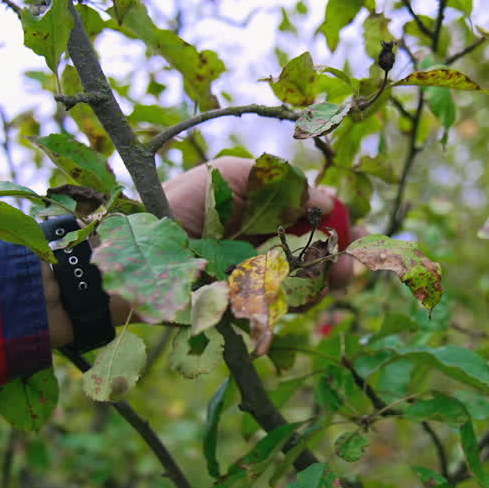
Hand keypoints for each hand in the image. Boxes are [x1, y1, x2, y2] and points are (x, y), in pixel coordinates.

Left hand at [44, 157, 363, 348]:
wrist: (128, 262)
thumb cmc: (171, 209)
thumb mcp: (228, 177)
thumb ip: (279, 181)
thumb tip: (326, 198)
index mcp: (253, 209)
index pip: (306, 213)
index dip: (333, 218)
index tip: (348, 222)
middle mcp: (255, 243)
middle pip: (313, 249)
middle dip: (341, 252)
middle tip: (361, 256)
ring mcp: (248, 278)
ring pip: (303, 282)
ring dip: (328, 278)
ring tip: (344, 275)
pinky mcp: (238, 311)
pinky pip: (278, 310)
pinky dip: (296, 305)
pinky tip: (309, 294)